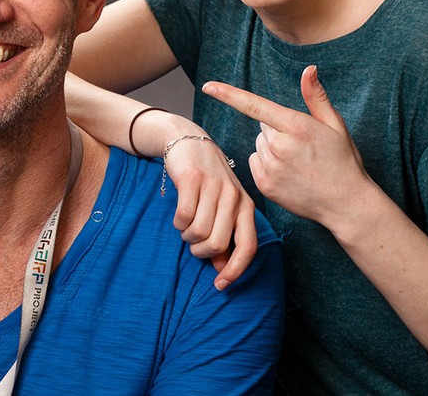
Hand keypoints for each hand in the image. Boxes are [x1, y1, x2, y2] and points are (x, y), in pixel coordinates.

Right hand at [163, 134, 257, 289]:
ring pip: (199, 232)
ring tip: (185, 227)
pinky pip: (184, 216)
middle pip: (218, 244)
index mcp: (246, 206)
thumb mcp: (221, 206)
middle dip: (201, 251)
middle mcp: (234, 196)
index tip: (220, 285)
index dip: (235, 270)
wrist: (188, 141)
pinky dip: (178, 222)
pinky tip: (179, 216)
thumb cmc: (206, 180)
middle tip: (193, 243)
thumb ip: (224, 234)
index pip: (249, 246)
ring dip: (187, 237)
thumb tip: (222, 268)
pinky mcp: (193, 179)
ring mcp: (214, 187)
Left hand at [202, 65, 373, 227]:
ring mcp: (270, 167)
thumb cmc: (343, 160)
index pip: (254, 105)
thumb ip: (316, 96)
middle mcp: (279, 146)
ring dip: (272, 148)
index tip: (208, 86)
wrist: (345, 204)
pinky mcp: (264, 184)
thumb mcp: (335, 124)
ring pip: (259, 145)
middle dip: (277, 130)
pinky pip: (255, 162)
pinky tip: (288, 173)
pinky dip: (267, 164)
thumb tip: (309, 69)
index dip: (228, 94)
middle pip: (263, 126)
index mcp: (296, 127)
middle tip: (302, 145)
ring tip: (298, 161)